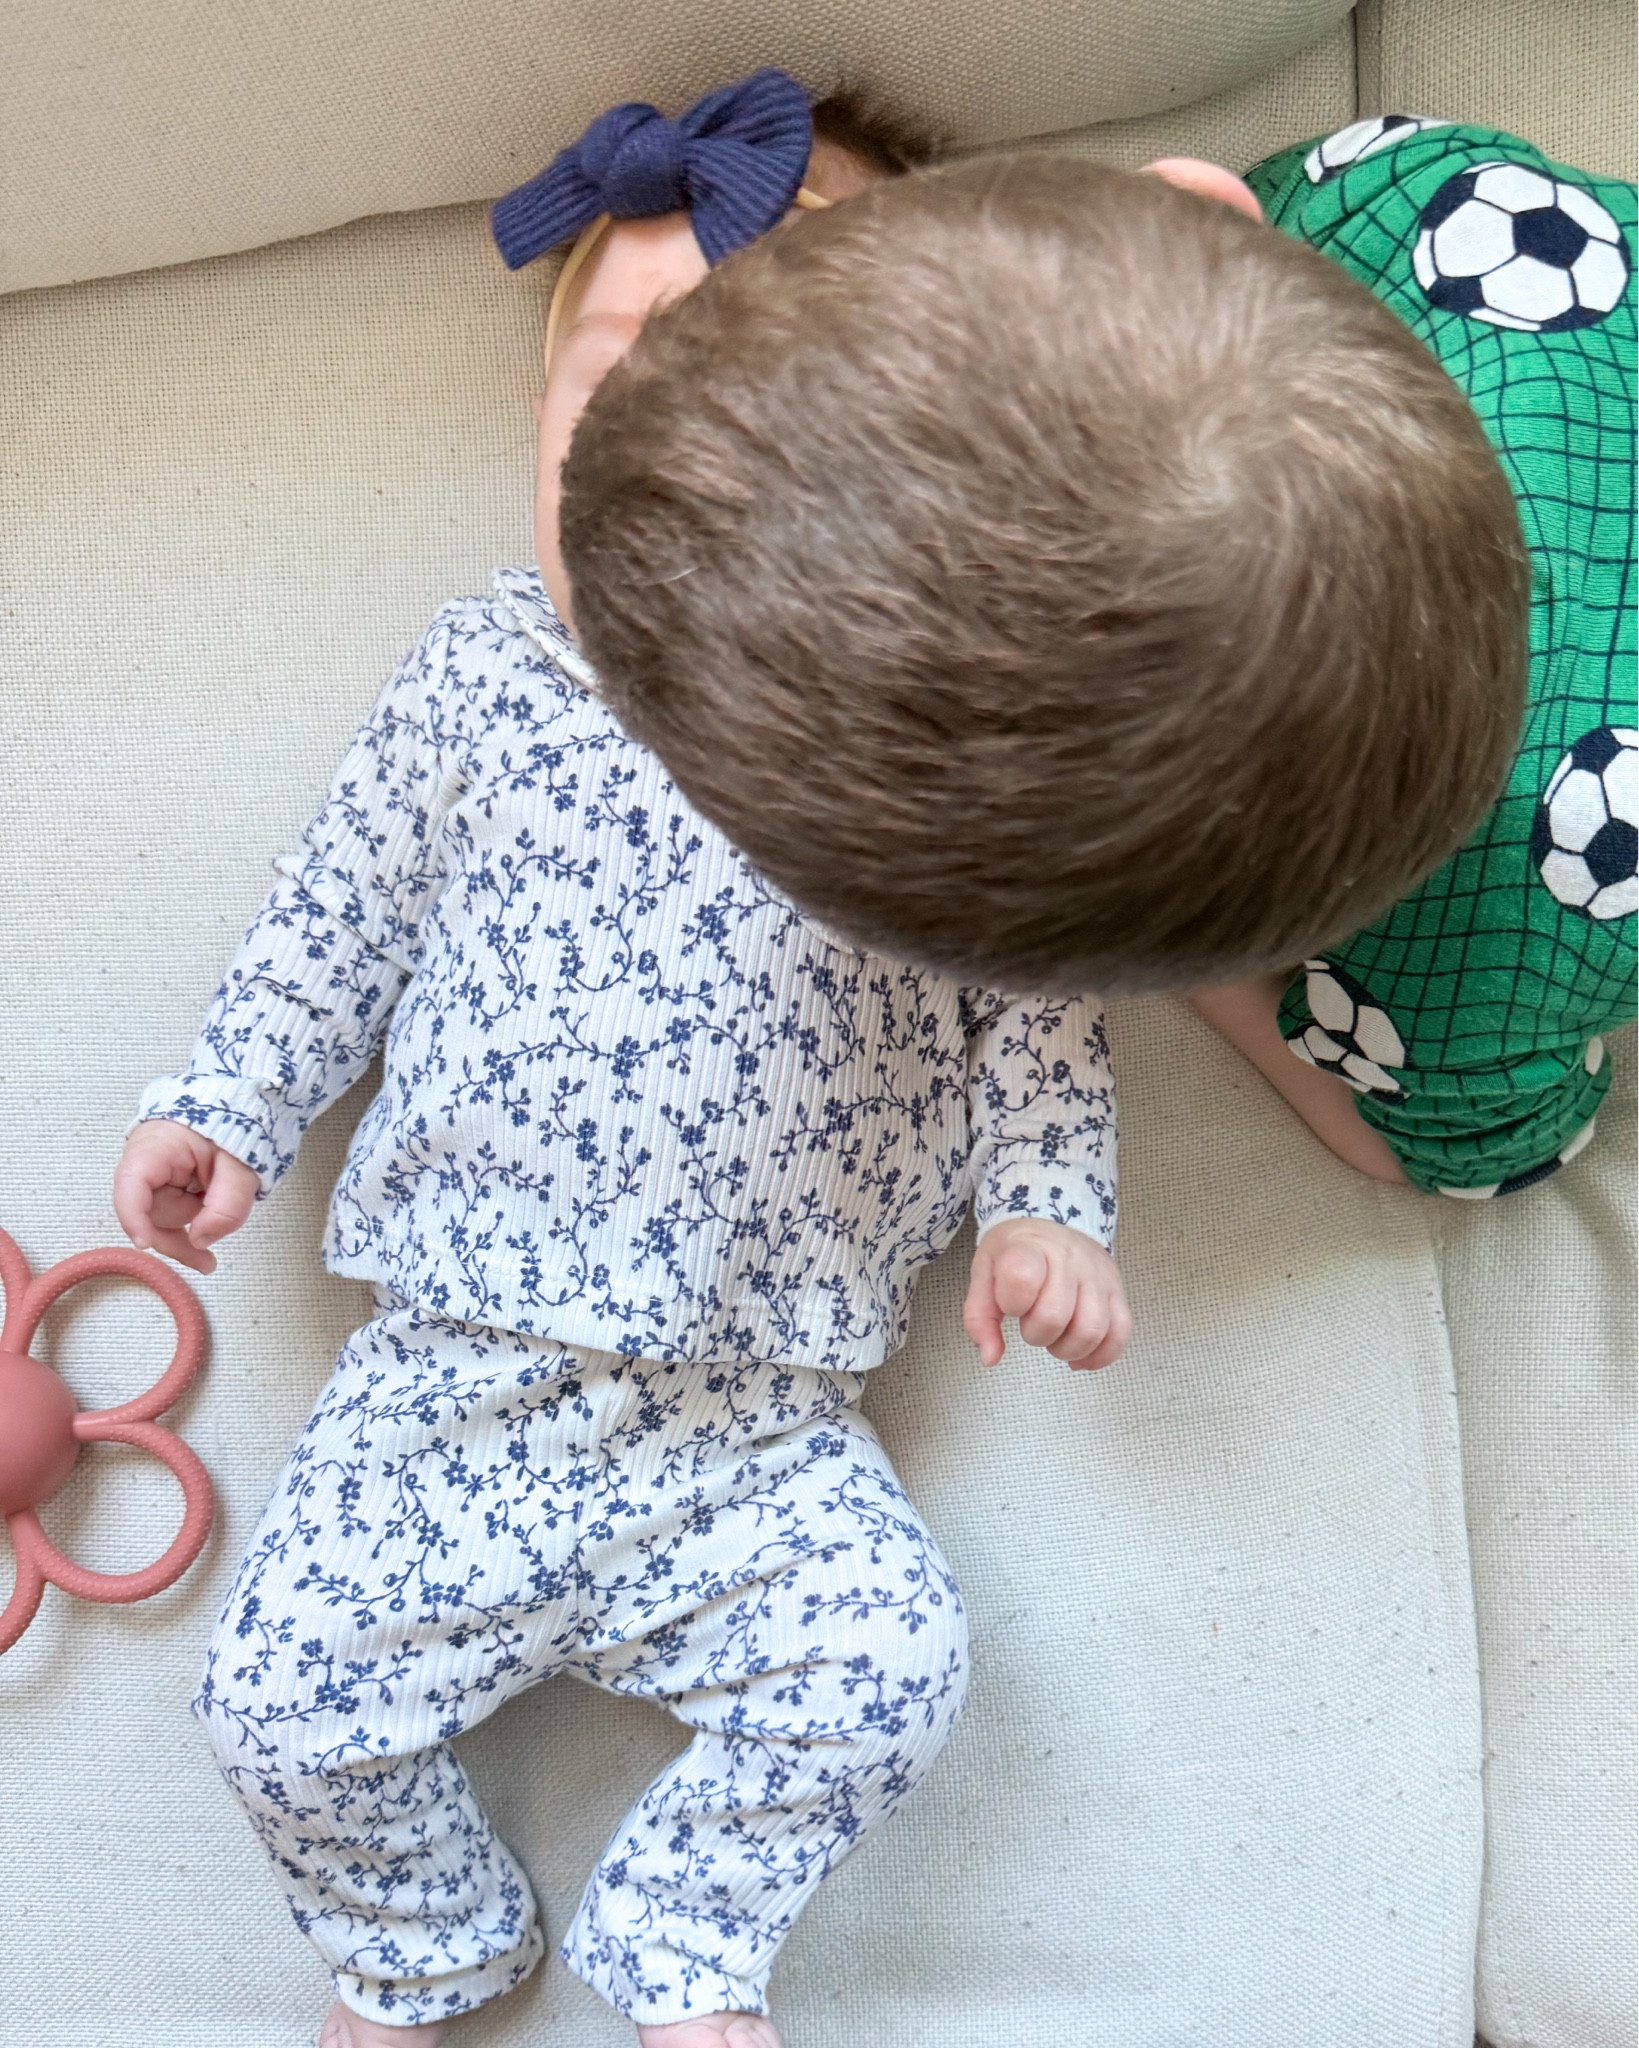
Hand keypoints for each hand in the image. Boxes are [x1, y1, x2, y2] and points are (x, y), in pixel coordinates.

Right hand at [113, 1121, 259, 1273]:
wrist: (244, 1105)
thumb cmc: (239, 1126)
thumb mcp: (243, 1168)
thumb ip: (226, 1207)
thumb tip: (199, 1241)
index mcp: (157, 1145)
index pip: (132, 1184)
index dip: (134, 1217)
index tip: (145, 1243)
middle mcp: (145, 1159)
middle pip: (148, 1211)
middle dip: (179, 1234)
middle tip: (208, 1264)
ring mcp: (152, 1171)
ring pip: (161, 1215)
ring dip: (192, 1221)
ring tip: (222, 1206)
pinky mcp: (163, 1181)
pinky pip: (171, 1210)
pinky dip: (191, 1220)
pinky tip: (209, 1220)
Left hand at [963, 1218, 1131, 1371]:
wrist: (1053, 1224)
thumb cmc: (1016, 1254)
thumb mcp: (985, 1274)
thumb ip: (979, 1317)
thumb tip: (990, 1358)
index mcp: (1030, 1248)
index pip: (1022, 1278)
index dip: (1012, 1302)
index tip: (1010, 1303)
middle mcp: (1069, 1259)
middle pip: (1055, 1317)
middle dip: (1036, 1335)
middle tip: (1031, 1324)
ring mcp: (1098, 1276)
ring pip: (1091, 1331)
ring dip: (1067, 1349)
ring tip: (1056, 1339)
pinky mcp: (1118, 1293)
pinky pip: (1120, 1334)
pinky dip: (1100, 1356)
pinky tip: (1080, 1356)